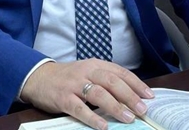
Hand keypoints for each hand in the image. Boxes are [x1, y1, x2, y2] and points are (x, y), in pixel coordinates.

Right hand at [20, 59, 154, 129]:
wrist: (38, 77)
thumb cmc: (68, 78)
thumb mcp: (88, 73)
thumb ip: (105, 80)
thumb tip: (130, 96)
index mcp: (95, 65)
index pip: (120, 72)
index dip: (136, 84)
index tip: (150, 96)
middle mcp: (86, 72)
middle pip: (112, 82)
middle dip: (130, 96)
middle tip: (143, 110)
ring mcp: (74, 85)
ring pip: (99, 94)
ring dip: (116, 107)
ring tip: (128, 118)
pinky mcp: (63, 98)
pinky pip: (80, 108)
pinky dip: (92, 118)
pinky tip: (103, 126)